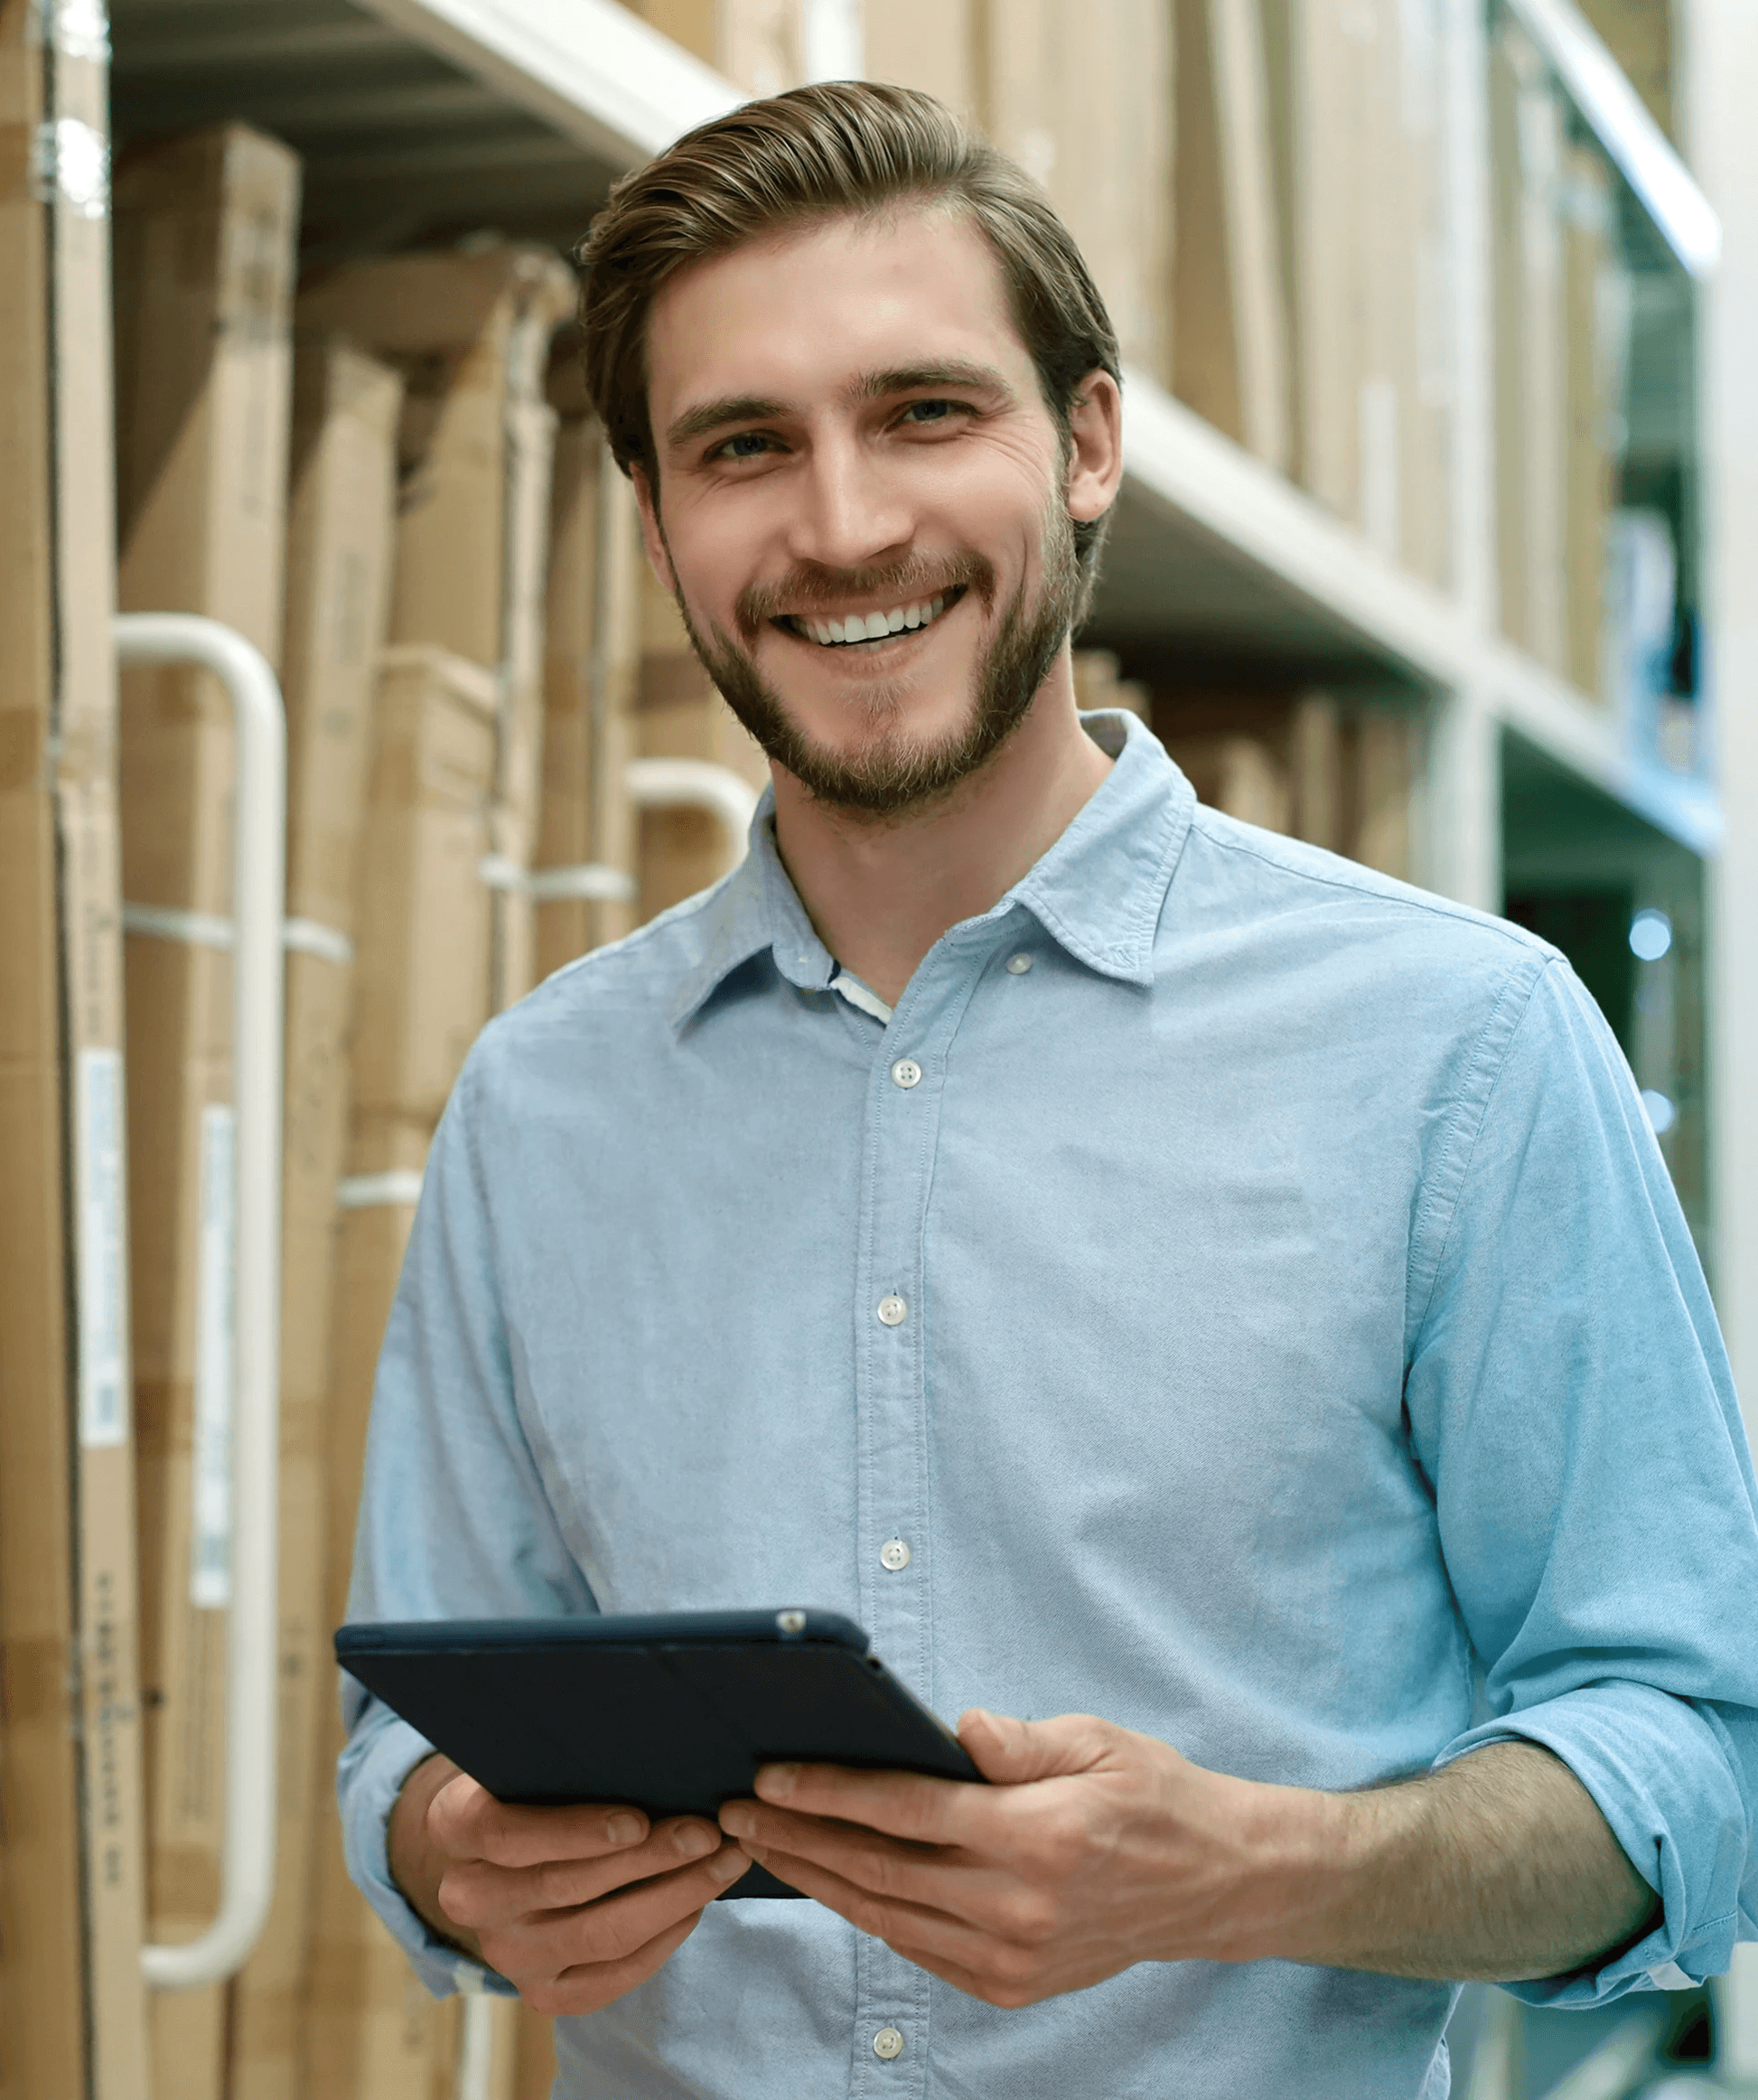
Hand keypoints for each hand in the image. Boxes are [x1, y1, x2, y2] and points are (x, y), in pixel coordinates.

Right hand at [391, 1756, 750, 2014]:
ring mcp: (504, 1953)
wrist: (499, 1854)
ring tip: (723, 1863)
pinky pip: (609, 1978)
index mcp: (455, 1826)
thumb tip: (653, 1741)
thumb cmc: (533, 1784)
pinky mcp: (541, 1993)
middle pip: (567, 1886)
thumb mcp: (529, 1756)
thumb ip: (566, 1755)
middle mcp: (468, 1898)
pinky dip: (662, 1942)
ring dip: (672, 1898)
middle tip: (708, 1833)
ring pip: (598, 1936)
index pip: (511, 1835)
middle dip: (649, 1859)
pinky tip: (696, 1905)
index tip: (639, 1820)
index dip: (577, 1832)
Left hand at [717, 1711, 1287, 2006]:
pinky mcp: (1010, 1986)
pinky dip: (867, 1915)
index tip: (770, 1775)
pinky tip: (831, 1884)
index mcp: (1037, 1835)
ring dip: (817, 1880)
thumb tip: (957, 1730)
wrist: (1215, 1884)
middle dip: (799, 1837)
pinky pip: (917, 1948)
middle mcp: (1017, 1906)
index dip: (831, 1791)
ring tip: (764, 1845)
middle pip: (880, 1869)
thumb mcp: (1098, 1742)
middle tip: (737, 1811)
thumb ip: (1021, 1742)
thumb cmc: (1153, 1794)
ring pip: (887, 1916)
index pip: (907, 1810)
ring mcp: (1011, 1957)